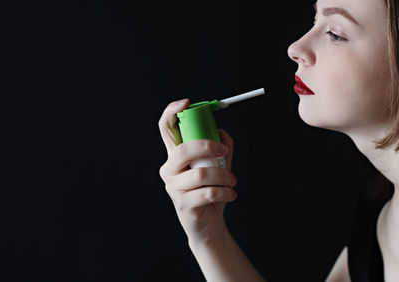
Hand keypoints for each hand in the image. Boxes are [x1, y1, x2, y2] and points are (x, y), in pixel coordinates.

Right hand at [158, 99, 237, 242]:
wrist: (209, 225)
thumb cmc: (210, 192)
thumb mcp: (218, 166)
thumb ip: (220, 148)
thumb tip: (222, 133)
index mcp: (175, 156)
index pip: (166, 128)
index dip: (172, 112)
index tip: (187, 103)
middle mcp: (169, 169)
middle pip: (183, 150)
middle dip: (207, 146)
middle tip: (223, 151)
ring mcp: (174, 187)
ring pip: (201, 174)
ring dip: (224, 176)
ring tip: (233, 182)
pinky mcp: (183, 204)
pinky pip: (208, 193)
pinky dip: (226, 192)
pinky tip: (231, 195)